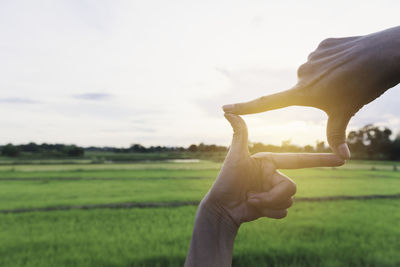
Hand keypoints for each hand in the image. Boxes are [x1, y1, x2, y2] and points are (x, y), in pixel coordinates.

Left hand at [202, 113, 344, 227]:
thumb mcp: (235, 157)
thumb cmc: (226, 180)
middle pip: (292, 187)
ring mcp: (274, 192)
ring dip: (269, 204)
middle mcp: (275, 176)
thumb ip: (239, 134)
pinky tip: (255, 210)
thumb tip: (228, 110)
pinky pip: (284, 212)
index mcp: (270, 163)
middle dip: (272, 195)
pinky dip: (269, 213)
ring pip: (289, 200)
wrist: (221, 208)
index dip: (320, 160)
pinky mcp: (273, 207)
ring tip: (251, 201)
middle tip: (252, 196)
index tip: (341, 159)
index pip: (299, 160)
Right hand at [223, 26, 399, 158]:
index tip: (226, 108)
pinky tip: (347, 63)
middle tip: (340, 90)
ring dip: (326, 77)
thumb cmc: (363, 86)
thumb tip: (343, 158)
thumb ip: (337, 134)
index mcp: (303, 93)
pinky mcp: (322, 45)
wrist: (382, 54)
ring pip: (314, 72)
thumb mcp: (346, 112)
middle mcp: (301, 74)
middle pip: (303, 89)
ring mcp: (311, 57)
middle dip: (318, 92)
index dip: (246, 108)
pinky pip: (322, 58)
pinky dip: (332, 63)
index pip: (267, 103)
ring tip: (346, 76)